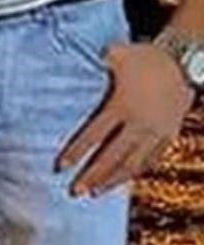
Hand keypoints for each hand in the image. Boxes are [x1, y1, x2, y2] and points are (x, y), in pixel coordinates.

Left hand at [54, 41, 195, 196]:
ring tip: (95, 193)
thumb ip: (96, 60)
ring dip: (112, 180)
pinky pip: (150, 161)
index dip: (76, 152)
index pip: (94, 135)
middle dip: (91, 176)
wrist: (184, 63)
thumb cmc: (146, 56)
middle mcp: (138, 125)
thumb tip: (73, 52)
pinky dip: (135, 172)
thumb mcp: (117, 53)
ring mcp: (155, 133)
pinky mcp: (168, 136)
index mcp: (122, 106)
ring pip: (131, 165)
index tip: (60, 167)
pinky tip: (124, 180)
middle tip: (74, 192)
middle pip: (111, 158)